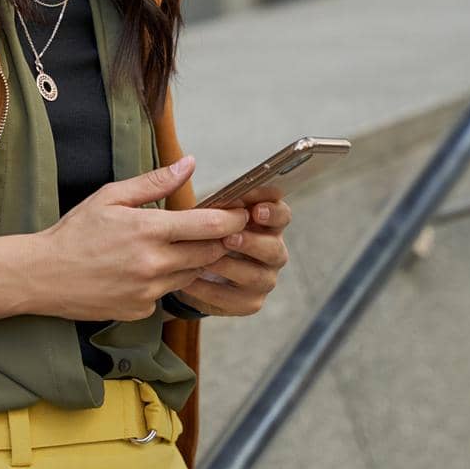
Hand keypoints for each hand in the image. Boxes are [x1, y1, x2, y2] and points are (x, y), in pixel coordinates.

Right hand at [33, 154, 247, 321]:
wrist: (43, 275)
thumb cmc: (75, 231)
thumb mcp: (111, 196)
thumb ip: (154, 182)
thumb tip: (189, 163)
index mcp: (148, 230)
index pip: (208, 226)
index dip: (232, 219)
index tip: (243, 212)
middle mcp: (153, 264)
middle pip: (209, 253)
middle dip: (220, 241)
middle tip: (220, 228)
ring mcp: (149, 291)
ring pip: (192, 275)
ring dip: (195, 261)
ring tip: (180, 245)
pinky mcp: (142, 310)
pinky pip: (168, 293)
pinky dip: (167, 280)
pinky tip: (147, 269)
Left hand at [171, 186, 291, 317]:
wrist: (188, 270)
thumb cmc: (202, 233)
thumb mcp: (204, 214)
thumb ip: (210, 200)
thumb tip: (191, 166)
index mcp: (267, 224)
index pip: (282, 215)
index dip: (272, 211)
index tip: (256, 209)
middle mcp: (272, 252)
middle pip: (275, 248)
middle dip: (252, 242)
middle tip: (230, 237)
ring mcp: (264, 279)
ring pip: (257, 276)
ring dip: (230, 266)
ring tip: (204, 260)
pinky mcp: (249, 302)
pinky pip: (234, 299)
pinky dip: (211, 290)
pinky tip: (190, 281)